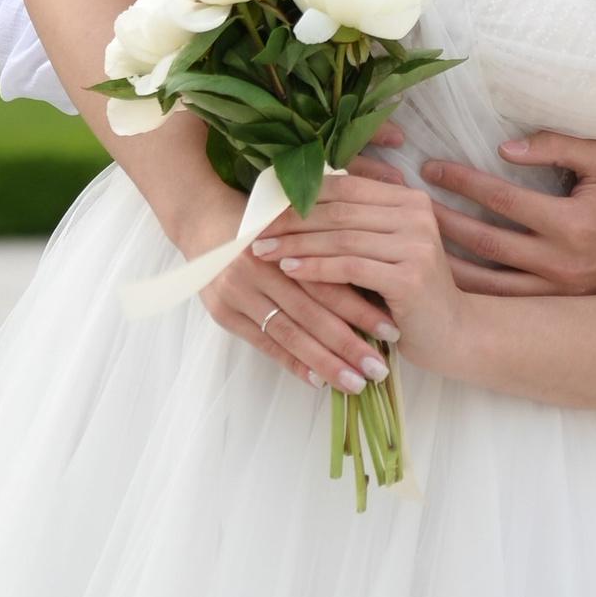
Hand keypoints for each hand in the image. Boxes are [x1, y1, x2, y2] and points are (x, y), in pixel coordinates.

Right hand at [177, 183, 398, 397]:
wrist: (202, 217)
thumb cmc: (261, 215)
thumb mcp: (294, 212)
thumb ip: (333, 226)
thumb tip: (382, 242)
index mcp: (283, 240)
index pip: (328, 281)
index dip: (361, 307)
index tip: (392, 330)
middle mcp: (259, 268)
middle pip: (312, 313)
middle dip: (349, 344)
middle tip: (379, 369)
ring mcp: (237, 292)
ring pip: (289, 333)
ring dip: (324, 362)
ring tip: (356, 383)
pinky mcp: (223, 312)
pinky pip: (264, 343)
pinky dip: (292, 362)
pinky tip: (317, 381)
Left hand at [253, 168, 469, 371]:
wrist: (453, 335)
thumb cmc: (407, 295)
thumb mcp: (383, 251)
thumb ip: (354, 227)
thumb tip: (292, 208)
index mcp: (407, 199)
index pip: (345, 187)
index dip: (302, 195)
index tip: (264, 207)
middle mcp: (415, 213)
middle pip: (339, 210)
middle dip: (291, 219)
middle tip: (254, 229)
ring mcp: (416, 243)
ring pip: (342, 236)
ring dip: (296, 243)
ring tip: (263, 250)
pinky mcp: (410, 276)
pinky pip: (351, 266)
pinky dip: (316, 267)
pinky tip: (290, 270)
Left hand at [370, 126, 595, 296]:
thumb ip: (556, 146)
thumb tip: (505, 148)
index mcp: (573, 224)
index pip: (503, 199)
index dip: (463, 181)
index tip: (430, 167)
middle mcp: (562, 265)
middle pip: (485, 243)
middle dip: (441, 220)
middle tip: (407, 203)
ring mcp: (560, 292)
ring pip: (488, 283)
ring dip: (446, 264)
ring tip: (409, 245)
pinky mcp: (559, 306)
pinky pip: (505, 303)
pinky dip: (472, 293)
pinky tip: (442, 280)